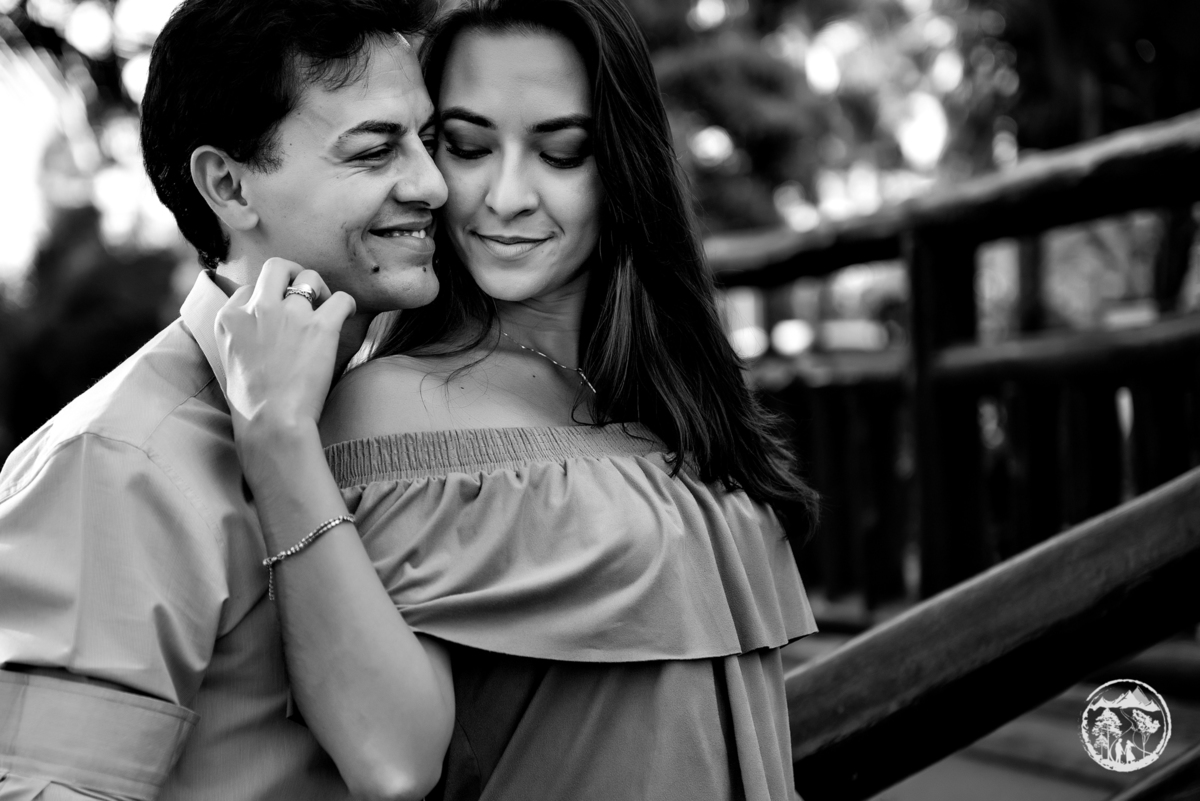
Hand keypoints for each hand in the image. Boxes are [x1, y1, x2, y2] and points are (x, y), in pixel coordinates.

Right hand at [214, 258, 355, 443]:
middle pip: (276, 267)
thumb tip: (260, 325)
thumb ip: (242, 333)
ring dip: (321, 290)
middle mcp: (257, 309)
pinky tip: (347, 316)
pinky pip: (342, 298)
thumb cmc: (253, 402)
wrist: (272, 422)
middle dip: (294, 273)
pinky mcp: (320, 326)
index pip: (250, 288)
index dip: (268, 298)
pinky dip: (347, 305)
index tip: (278, 314)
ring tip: (326, 308)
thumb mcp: (230, 358)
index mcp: (230, 317)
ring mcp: (289, 315)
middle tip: (307, 291)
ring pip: (310, 278)